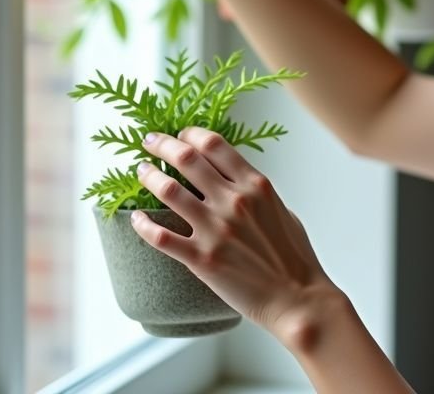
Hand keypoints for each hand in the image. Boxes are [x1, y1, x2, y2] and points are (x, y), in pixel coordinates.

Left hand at [131, 127, 341, 336]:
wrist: (297, 299)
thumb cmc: (294, 258)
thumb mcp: (282, 210)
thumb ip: (257, 193)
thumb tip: (235, 181)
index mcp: (255, 185)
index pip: (214, 145)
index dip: (191, 134)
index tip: (180, 134)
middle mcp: (233, 201)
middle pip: (186, 158)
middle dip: (162, 144)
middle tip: (149, 142)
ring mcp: (215, 229)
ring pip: (168, 190)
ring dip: (149, 176)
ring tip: (141, 171)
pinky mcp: (201, 259)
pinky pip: (160, 236)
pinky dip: (142, 225)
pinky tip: (136, 219)